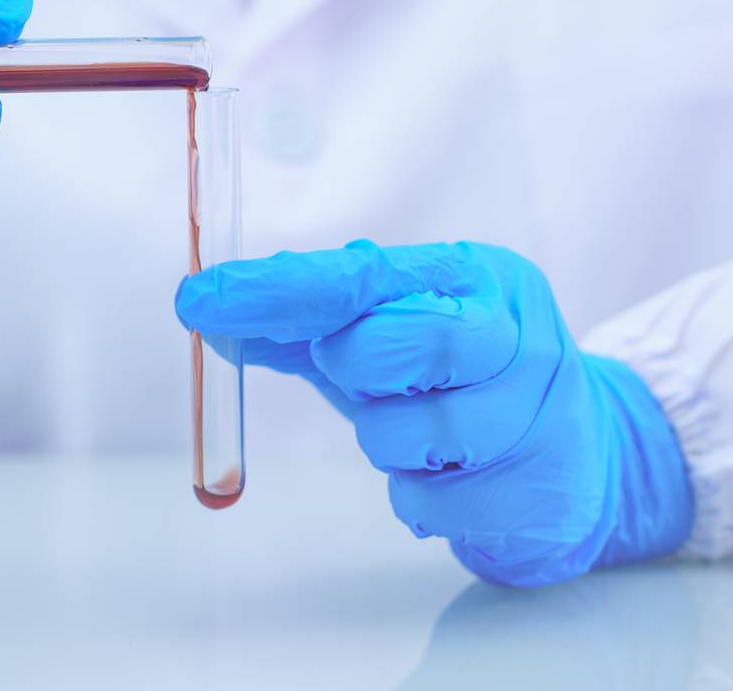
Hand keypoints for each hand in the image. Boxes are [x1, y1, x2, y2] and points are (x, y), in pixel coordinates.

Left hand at [176, 239, 694, 586]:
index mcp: (474, 273)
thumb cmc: (461, 377)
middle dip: (352, 366)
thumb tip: (210, 313)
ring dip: (381, 438)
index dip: (275, 290)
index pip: (361, 274)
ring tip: (413, 425)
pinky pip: (428, 504)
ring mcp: (535, 411)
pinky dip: (413, 494)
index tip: (200, 298)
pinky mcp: (536, 489)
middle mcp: (514, 330)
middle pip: (396, 342)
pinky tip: (443, 474)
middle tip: (351, 370)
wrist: (576, 453)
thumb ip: (306, 322)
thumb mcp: (394, 331)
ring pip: (405, 433)